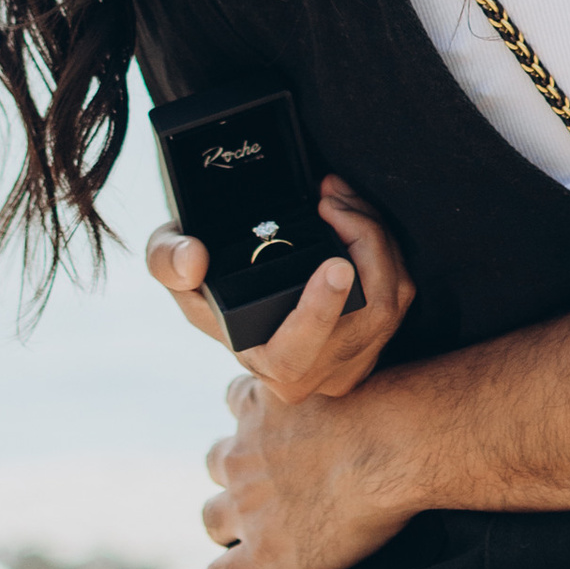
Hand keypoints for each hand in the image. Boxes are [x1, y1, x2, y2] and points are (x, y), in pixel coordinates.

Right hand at [145, 174, 414, 401]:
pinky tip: (355, 214)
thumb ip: (168, 260)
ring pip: (391, 298)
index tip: (336, 265)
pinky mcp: (381, 334)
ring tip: (337, 196)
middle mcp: (317, 372)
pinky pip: (401, 288)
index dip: (320, 313)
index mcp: (267, 364)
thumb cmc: (208, 278)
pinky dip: (385, 244)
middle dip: (363, 244)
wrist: (246, 287)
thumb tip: (194, 259)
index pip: (297, 355)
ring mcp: (355, 356)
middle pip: (367, 315)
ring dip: (373, 235)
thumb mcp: (171, 264)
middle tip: (332, 198)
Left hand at [196, 368, 410, 568]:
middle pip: (217, 462)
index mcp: (258, 408)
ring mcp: (247, 508)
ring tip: (241, 534)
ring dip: (223, 522)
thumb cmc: (377, 405)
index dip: (252, 417)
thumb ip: (326, 381)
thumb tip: (346, 378)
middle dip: (233, 472)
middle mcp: (242, 456)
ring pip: (212, 518)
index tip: (270, 424)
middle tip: (262, 482)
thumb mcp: (341, 372)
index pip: (237, 402)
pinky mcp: (262, 555)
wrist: (385, 449)